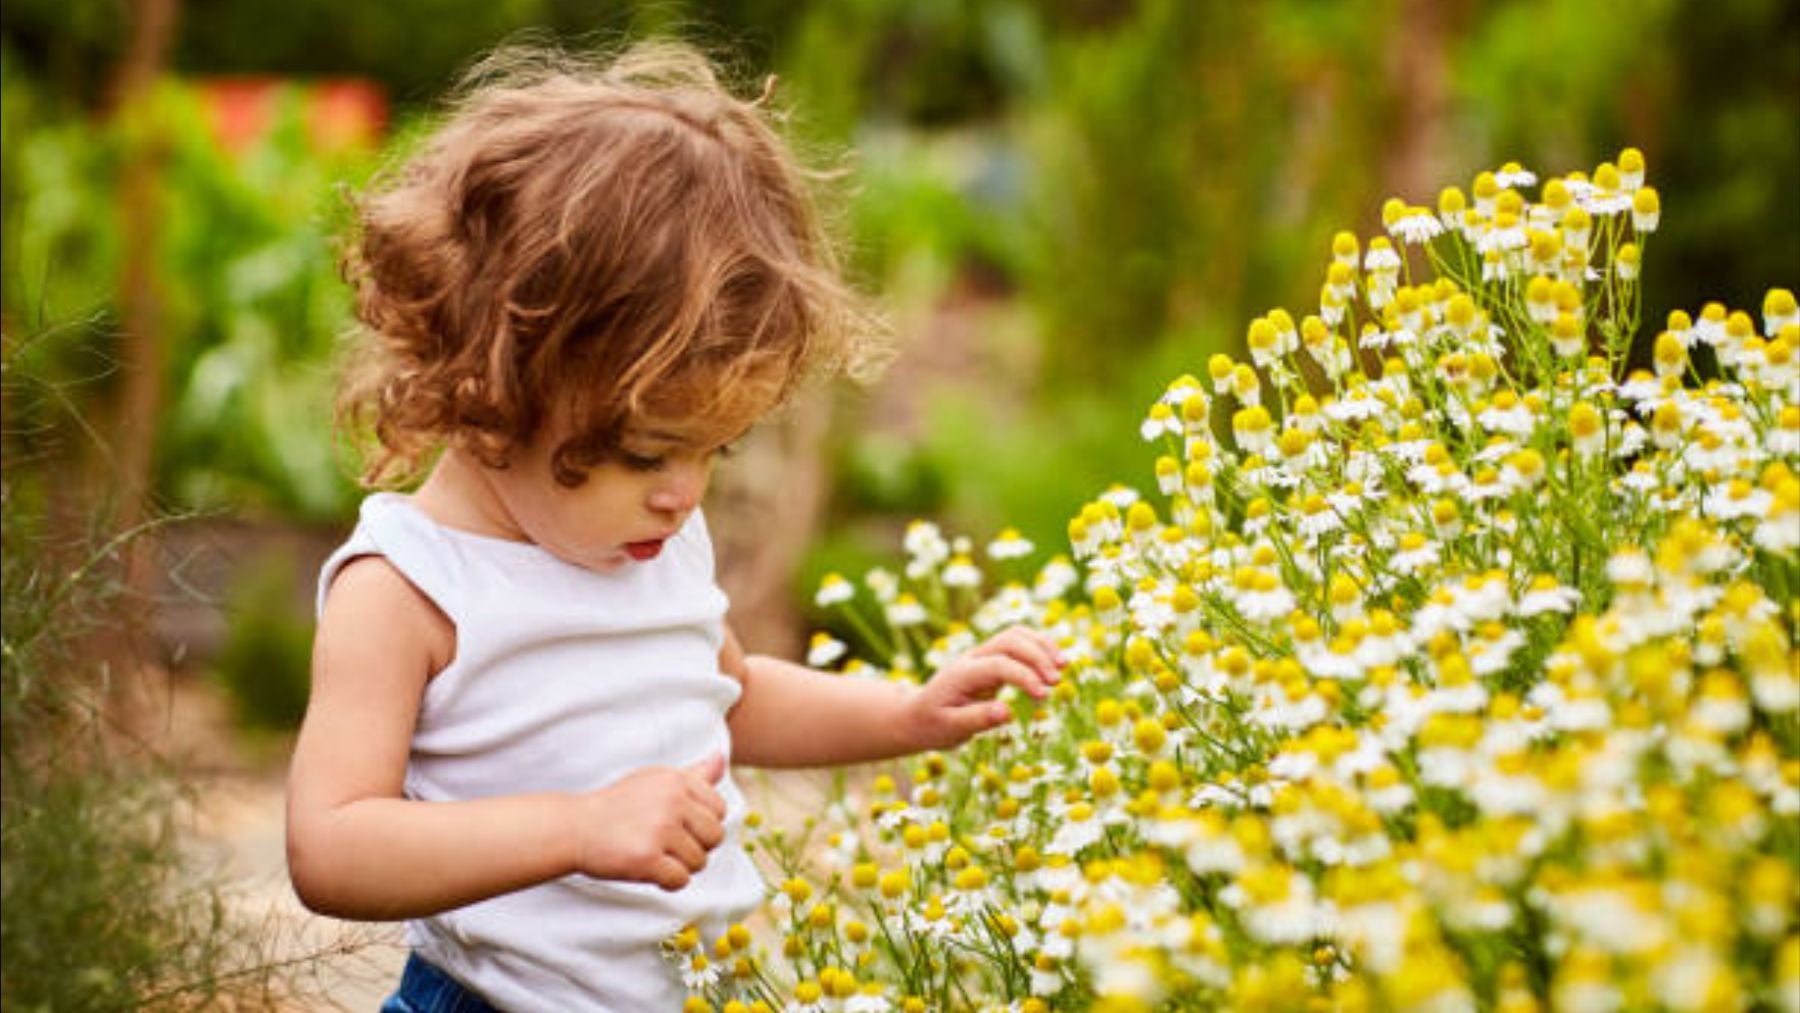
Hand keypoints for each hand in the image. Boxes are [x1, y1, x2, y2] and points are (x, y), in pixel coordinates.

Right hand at [569, 753, 727, 890]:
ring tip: (653, 854)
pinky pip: (680, 880)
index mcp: (677, 780)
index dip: (701, 824)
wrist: (575, 828)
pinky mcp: (646, 858)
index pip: (719, 809)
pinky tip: (648, 869)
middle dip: (695, 847)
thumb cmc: (619, 806)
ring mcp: (659, 830)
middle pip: (715, 837)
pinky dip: (667, 882)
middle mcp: (672, 801)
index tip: (677, 826)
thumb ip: (694, 774)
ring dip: (679, 866)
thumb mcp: (656, 781)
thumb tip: (721, 757)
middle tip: (666, 845)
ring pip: (699, 862)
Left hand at [903, 626, 1063, 750]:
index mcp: (961, 673)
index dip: (1024, 676)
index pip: (999, 664)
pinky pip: (1017, 642)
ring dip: (1041, 646)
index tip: (1043, 697)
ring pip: (1015, 634)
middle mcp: (973, 658)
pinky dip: (1038, 646)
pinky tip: (1056, 661)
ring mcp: (982, 655)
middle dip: (1037, 657)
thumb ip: (977, 720)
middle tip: (1056, 683)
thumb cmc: (933, 725)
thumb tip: (1008, 711)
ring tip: (1064, 666)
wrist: (917, 715)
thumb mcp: (950, 729)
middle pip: (1010, 640)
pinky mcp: (991, 659)